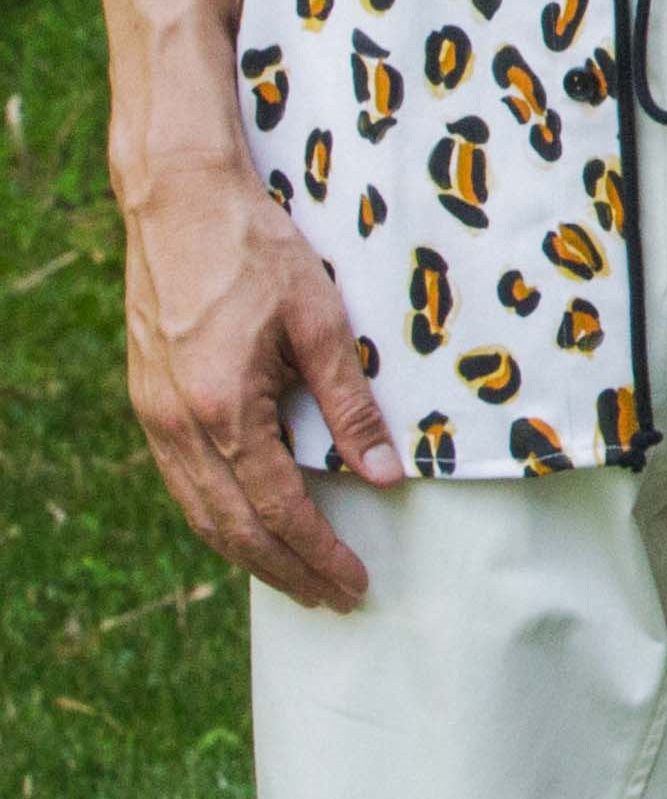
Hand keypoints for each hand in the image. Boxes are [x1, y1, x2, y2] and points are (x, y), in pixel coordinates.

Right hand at [124, 149, 402, 610]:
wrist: (178, 200)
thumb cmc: (255, 248)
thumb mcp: (320, 320)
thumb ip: (350, 403)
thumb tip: (384, 473)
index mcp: (223, 409)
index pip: (277, 510)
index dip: (318, 553)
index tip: (353, 581)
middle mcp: (178, 426)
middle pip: (234, 529)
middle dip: (287, 571)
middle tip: (333, 598)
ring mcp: (155, 417)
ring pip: (201, 513)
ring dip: (249, 555)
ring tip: (296, 578)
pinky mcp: (148, 401)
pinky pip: (183, 482)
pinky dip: (218, 517)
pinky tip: (247, 525)